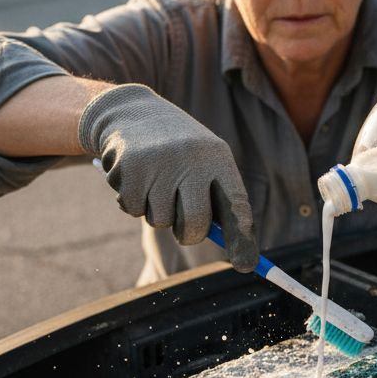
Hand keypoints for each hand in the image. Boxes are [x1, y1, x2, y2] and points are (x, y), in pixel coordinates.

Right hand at [79, 85, 257, 271]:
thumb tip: (237, 253)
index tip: (246, 267)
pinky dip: (132, 200)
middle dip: (188, 233)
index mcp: (218, 158)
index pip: (237, 206)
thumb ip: (215, 201)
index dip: (243, 240)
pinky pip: (134, 209)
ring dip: (156, 210)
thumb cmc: (176, 150)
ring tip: (154, 180)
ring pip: (161, 220)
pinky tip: (135, 176)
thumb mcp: (202, 163)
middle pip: (196, 225)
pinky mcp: (130, 168)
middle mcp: (192, 159)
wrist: (130, 111)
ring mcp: (160, 163)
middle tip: (183, 226)